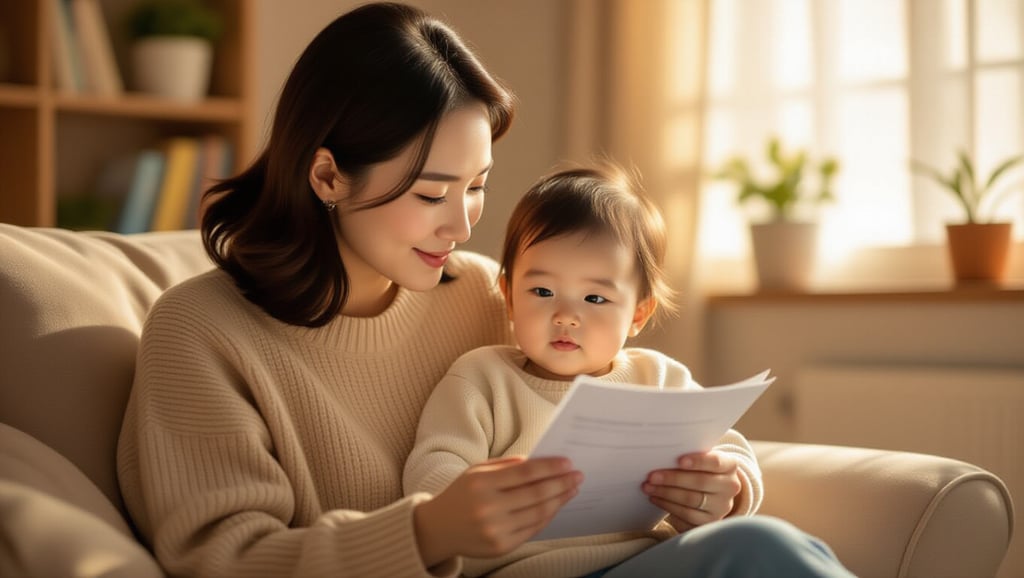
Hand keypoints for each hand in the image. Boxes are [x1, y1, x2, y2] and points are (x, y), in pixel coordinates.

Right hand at [413, 455, 581, 566]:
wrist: (438, 528)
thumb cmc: (462, 494)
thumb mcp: (477, 471)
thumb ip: (507, 465)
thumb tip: (541, 461)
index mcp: (481, 483)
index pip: (526, 473)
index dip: (550, 468)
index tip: (568, 462)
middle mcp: (488, 508)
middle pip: (536, 494)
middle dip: (562, 484)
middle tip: (578, 476)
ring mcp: (495, 530)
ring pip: (538, 513)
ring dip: (560, 500)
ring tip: (572, 489)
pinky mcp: (501, 547)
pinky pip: (533, 529)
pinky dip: (548, 516)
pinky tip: (556, 505)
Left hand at [642, 450, 740, 532]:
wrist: (712, 493)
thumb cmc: (700, 470)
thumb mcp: (701, 460)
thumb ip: (688, 456)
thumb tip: (662, 453)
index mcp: (730, 466)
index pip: (715, 462)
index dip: (698, 461)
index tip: (679, 460)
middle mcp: (730, 487)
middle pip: (700, 482)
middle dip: (673, 479)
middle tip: (651, 476)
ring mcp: (721, 507)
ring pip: (691, 500)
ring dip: (666, 493)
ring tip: (648, 487)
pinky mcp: (709, 522)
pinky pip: (686, 515)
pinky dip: (668, 506)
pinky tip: (656, 498)